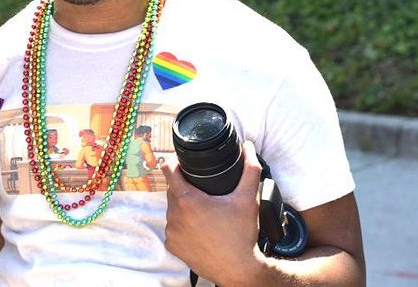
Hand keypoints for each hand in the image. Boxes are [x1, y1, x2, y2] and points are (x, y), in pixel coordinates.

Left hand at [160, 140, 264, 285]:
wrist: (239, 270)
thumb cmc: (242, 235)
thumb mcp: (247, 199)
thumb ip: (249, 170)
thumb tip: (248, 147)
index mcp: (187, 200)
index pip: (168, 170)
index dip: (175, 163)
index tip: (183, 164)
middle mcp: (174, 215)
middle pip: (172, 190)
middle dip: (184, 187)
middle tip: (203, 191)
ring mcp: (171, 232)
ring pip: (173, 210)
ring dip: (183, 208)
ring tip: (203, 211)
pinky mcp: (173, 246)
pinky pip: (173, 229)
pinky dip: (183, 227)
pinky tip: (198, 229)